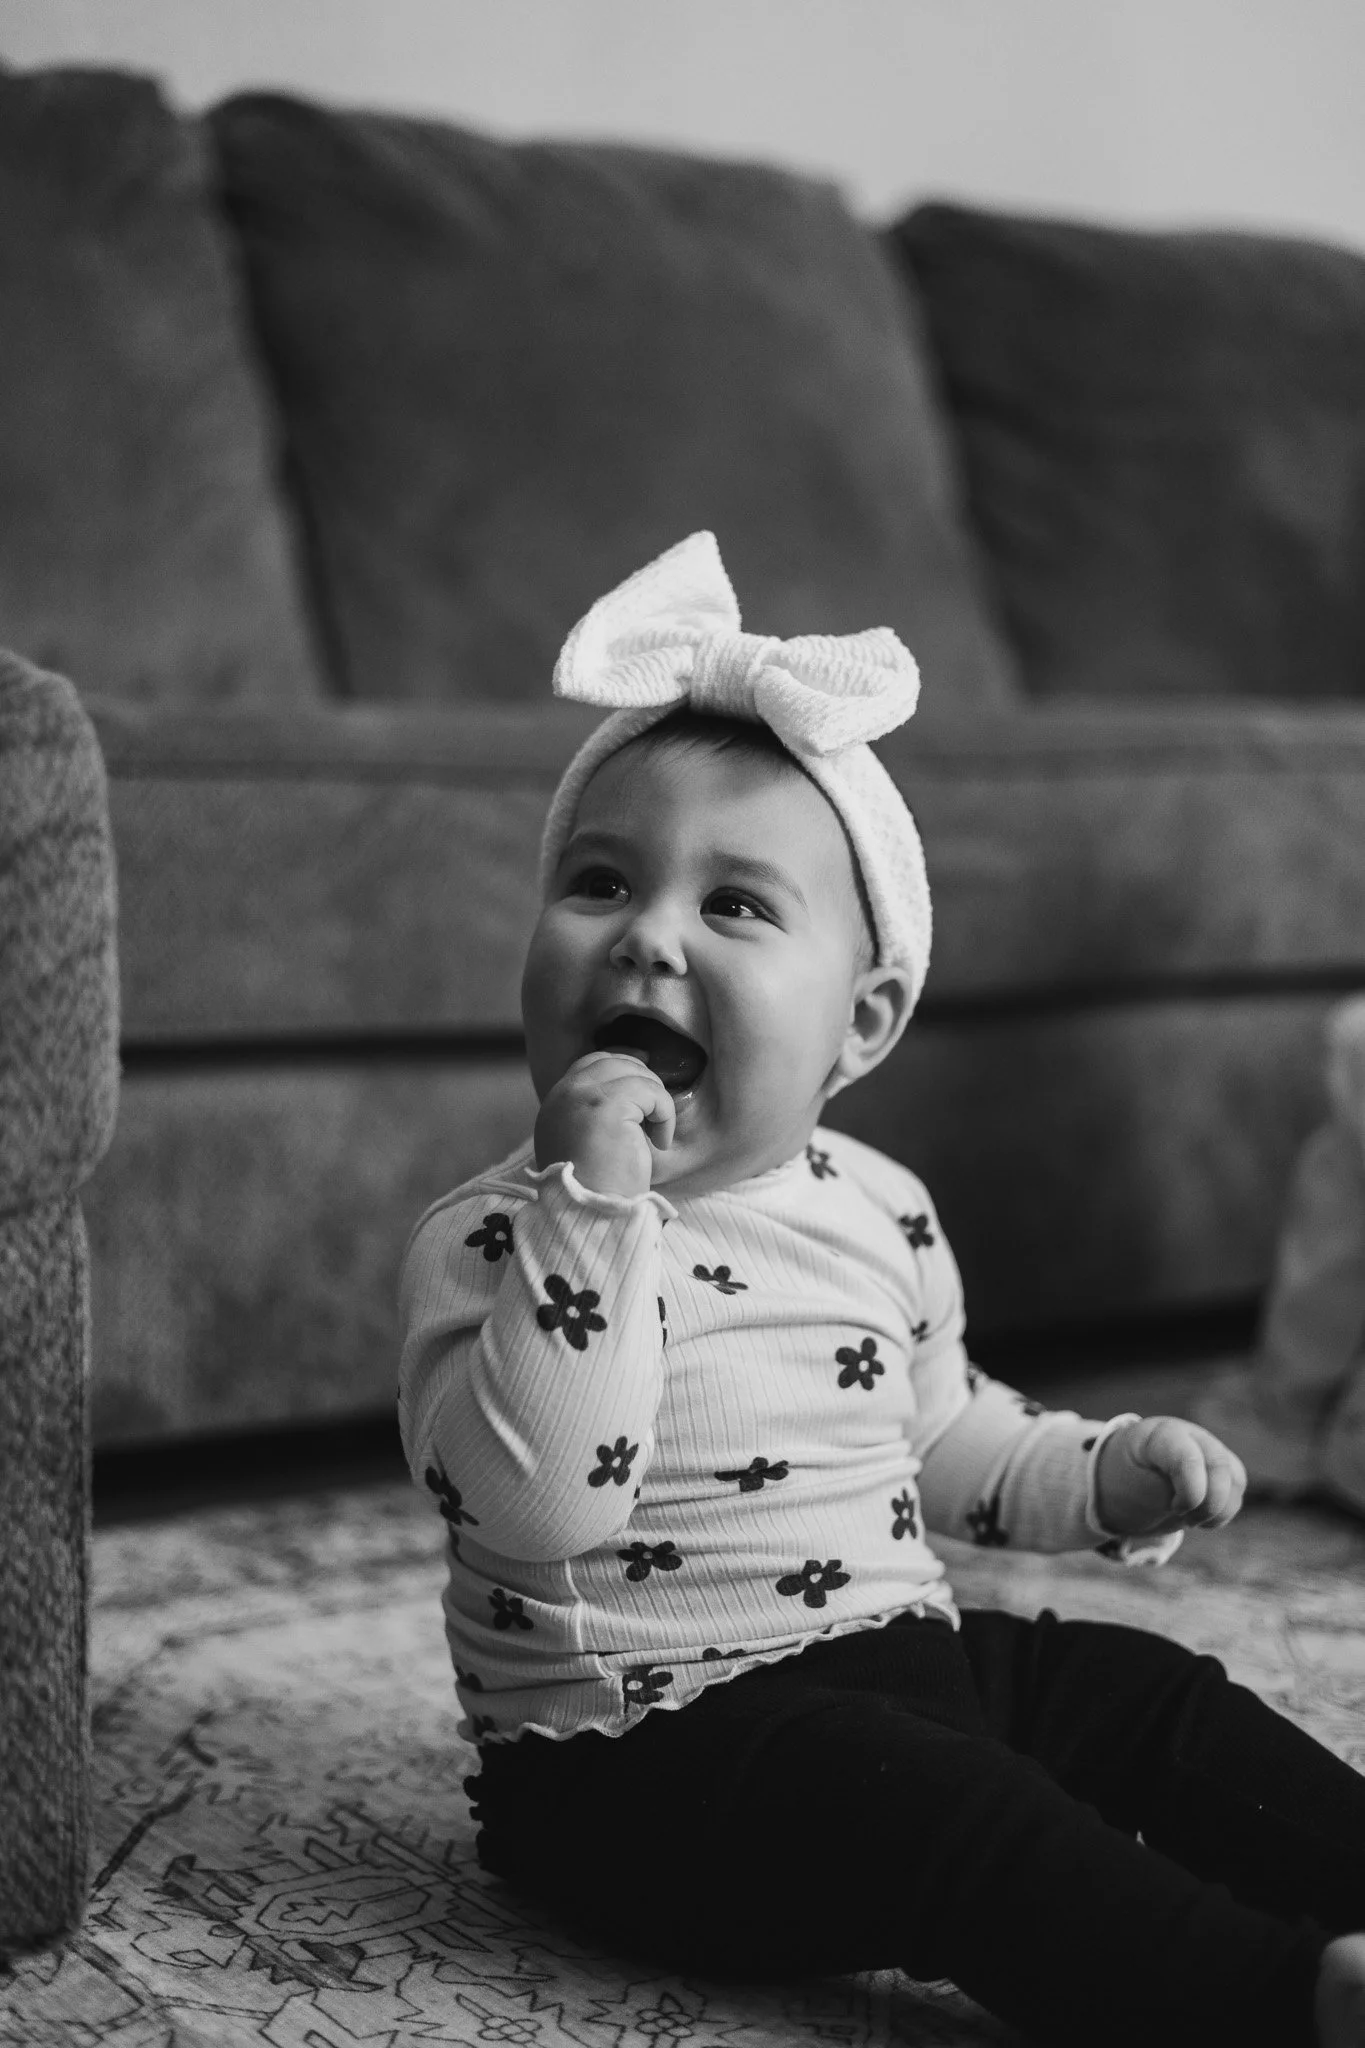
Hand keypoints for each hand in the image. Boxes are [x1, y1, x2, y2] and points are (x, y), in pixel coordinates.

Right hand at [534, 1051, 674, 1197]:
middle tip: (657, 1112)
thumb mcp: (586, 1145)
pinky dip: (664, 1114)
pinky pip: (651, 1091)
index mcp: (554, 1105)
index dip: (623, 1066)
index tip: (647, 1081)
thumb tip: (631, 1090)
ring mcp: (582, 1095)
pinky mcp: (608, 1104)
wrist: (590, 1215)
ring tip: (656, 1135)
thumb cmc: (597, 1190)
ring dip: (655, 1101)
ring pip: (634, 1073)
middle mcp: (563, 1095)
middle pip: (612, 1061)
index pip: (591, 1064)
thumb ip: (594, 1116)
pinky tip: (660, 1142)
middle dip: (642, 1079)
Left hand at [1094, 1416, 1247, 1537]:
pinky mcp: (1221, 1467)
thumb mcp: (1134, 1489)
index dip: (1190, 1492)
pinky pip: (1237, 1490)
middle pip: (1220, 1466)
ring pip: (1235, 1480)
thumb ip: (1163, 1491)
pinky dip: (1223, 1511)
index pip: (1188, 1458)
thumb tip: (1198, 1498)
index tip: (1175, 1508)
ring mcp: (1209, 1448)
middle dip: (1209, 1504)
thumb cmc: (1127, 1481)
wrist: (1126, 1478)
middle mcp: (1190, 1435)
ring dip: (1218, 1510)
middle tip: (1186, 1519)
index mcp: (1161, 1435)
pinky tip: (1202, 1517)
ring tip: (1191, 1520)